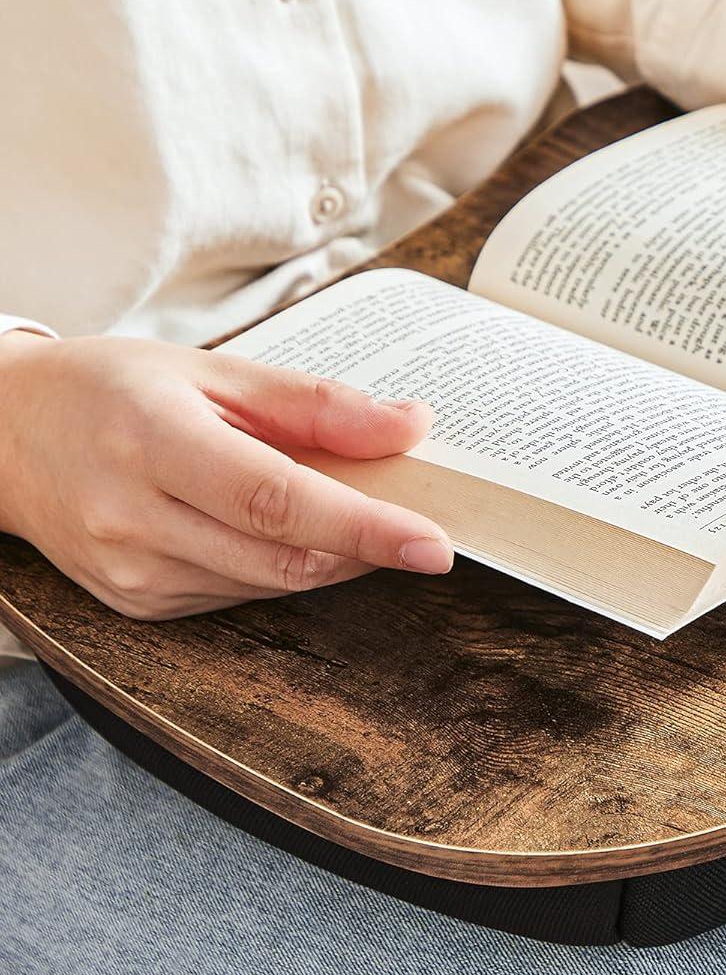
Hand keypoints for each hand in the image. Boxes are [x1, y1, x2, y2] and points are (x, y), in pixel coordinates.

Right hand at [0, 331, 452, 619]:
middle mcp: (134, 520)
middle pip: (285, 556)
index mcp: (153, 443)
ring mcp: (131, 574)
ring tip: (353, 509)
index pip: (278, 501)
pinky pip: (241, 594)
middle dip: (367, 546)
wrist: (6, 435)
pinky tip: (288, 529)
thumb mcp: (214, 369)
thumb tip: (410, 427)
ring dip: (332, 556)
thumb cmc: (113, 389)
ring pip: (272, 583)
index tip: (434, 545)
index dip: (364, 527)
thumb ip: (315, 403)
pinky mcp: (137, 605)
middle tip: (418, 520)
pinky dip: (285, 564)